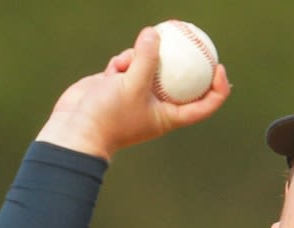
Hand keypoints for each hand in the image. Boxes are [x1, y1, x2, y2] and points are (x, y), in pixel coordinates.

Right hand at [35, 26, 230, 159]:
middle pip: (181, 79)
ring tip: (127, 64)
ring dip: (141, 57)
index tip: (218, 66)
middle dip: (185, 59)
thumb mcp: (131, 84)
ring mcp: (138, 94)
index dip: (218, 88)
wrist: (75, 129)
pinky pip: (129, 63)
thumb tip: (154, 33)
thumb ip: (145, 58)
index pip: (204, 105)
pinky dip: (123, 61)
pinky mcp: (120, 84)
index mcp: (169, 116)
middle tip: (189, 36)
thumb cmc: (108, 116)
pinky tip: (112, 70)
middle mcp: (157, 105)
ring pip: (151, 65)